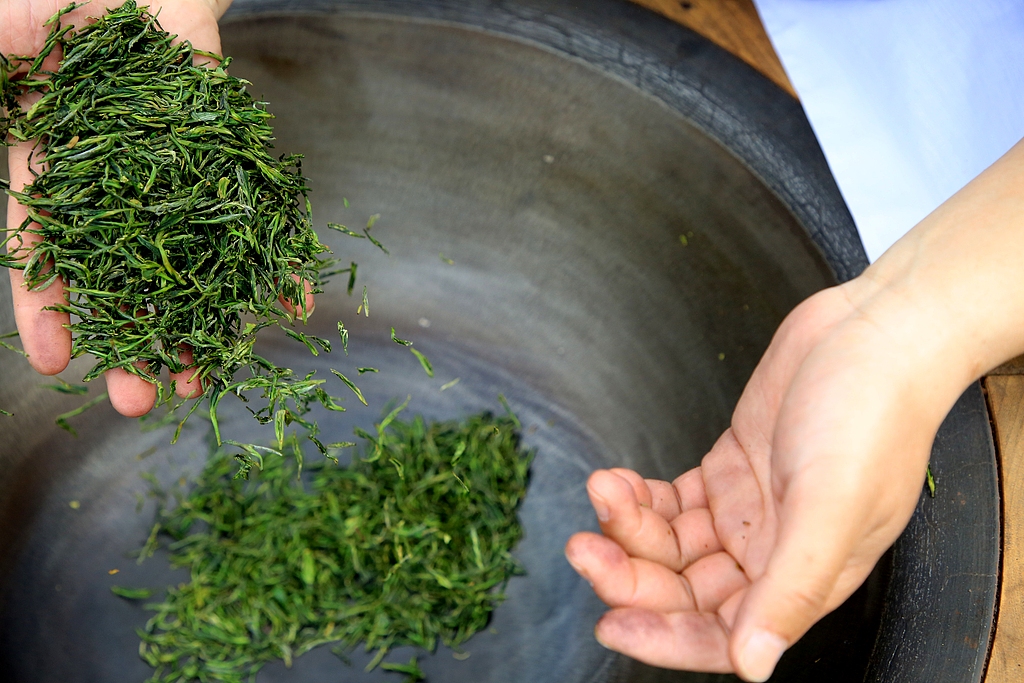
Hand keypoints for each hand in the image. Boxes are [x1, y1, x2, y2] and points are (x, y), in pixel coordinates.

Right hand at [1, 0, 296, 417]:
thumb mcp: (32, 16)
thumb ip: (13, 35)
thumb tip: (7, 36)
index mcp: (53, 166)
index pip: (43, 246)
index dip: (45, 306)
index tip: (52, 364)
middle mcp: (114, 189)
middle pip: (117, 275)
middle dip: (128, 338)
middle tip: (140, 400)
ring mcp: (173, 184)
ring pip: (185, 263)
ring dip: (194, 322)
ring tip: (204, 380)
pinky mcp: (225, 167)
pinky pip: (253, 219)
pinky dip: (274, 259)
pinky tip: (289, 306)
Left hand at [565, 137, 1023, 680]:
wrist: (873, 335)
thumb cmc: (872, 417)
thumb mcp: (835, 506)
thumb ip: (791, 588)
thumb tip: (754, 666)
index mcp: (801, 577)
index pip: (722, 632)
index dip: (664, 637)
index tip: (611, 625)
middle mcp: (770, 552)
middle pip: (684, 588)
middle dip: (630, 574)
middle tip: (584, 547)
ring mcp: (748, 511)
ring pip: (670, 544)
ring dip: (628, 526)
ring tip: (603, 490)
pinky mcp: (729, 469)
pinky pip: (672, 501)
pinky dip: (640, 496)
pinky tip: (617, 481)